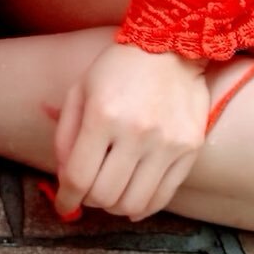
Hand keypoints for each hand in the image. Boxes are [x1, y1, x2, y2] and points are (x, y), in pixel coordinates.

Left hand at [52, 42, 209, 221]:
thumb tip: (66, 181)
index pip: (79, 178)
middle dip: (89, 201)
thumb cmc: (117, 68)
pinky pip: (163, 197)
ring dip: (115, 207)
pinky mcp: (190, 149)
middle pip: (105, 196)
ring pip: (134, 204)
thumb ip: (66, 137)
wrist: (172, 46)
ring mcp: (167, 143)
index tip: (64, 204)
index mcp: (102, 115)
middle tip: (88, 192)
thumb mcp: (80, 91)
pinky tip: (133, 199)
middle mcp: (136, 132)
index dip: (66, 199)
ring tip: (111, 194)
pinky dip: (143, 207)